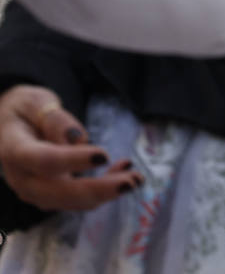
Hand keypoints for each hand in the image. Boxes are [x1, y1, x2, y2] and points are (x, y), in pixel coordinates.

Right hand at [0, 86, 141, 211]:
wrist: (10, 124)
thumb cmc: (24, 109)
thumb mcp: (36, 101)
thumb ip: (55, 119)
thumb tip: (78, 139)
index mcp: (15, 151)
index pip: (44, 161)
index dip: (74, 160)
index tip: (104, 154)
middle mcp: (23, 179)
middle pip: (59, 192)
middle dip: (98, 190)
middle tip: (130, 182)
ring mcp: (35, 191)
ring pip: (70, 201)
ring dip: (104, 193)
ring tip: (135, 179)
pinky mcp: (49, 193)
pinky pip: (76, 197)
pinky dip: (101, 188)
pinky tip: (124, 170)